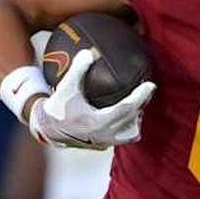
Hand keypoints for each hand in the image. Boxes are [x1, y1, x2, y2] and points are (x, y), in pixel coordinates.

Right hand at [28, 49, 154, 149]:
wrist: (47, 130)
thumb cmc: (58, 108)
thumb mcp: (66, 87)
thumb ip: (77, 70)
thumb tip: (89, 52)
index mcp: (96, 122)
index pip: (125, 109)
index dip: (139, 97)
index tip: (151, 85)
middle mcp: (103, 136)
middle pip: (133, 119)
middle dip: (143, 102)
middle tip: (148, 88)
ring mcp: (105, 143)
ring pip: (132, 132)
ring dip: (137, 117)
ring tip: (138, 102)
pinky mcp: (104, 146)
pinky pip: (125, 137)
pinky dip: (130, 126)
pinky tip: (129, 114)